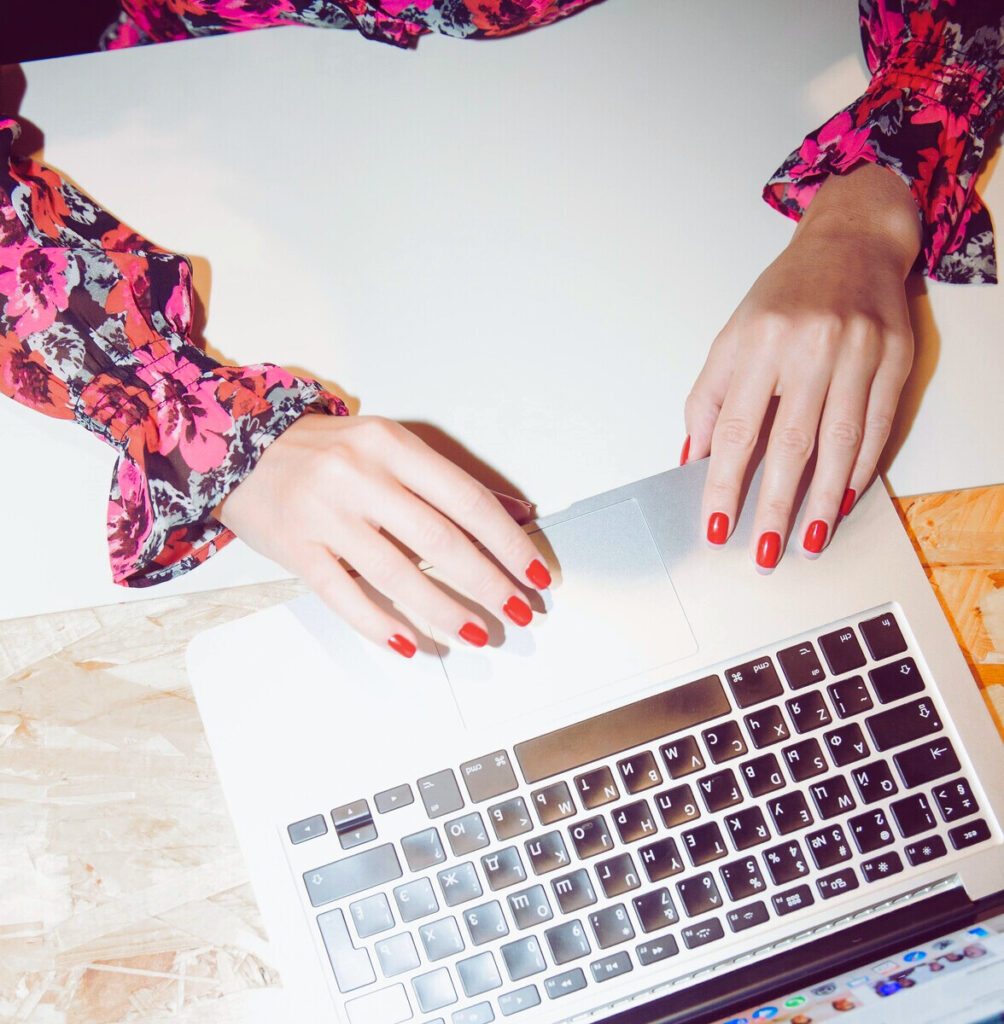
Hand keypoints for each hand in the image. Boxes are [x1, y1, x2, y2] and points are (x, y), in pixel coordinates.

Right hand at [217, 414, 550, 656]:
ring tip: (478, 634)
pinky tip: (411, 644)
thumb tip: (517, 514)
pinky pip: (343, 596)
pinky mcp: (296, 550)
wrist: (239, 450)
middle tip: (517, 611)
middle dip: (487, 582)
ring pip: (396, 574)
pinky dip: (380, 625)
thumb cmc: (326, 451)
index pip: (466, 500)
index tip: (535, 573)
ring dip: (444, 611)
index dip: (508, 542)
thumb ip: (450, 481)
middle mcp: (359, 477)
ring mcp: (325, 515)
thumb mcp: (390, 446)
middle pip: (438, 539)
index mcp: (391, 446)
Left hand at [683, 163, 921, 568]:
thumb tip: (694, 461)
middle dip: (774, 505)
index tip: (716, 526)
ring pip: (840, 442)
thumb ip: (709, 399)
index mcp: (758, 340)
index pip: (736, 428)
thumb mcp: (732, 337)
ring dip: (823, 501)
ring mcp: (858, 350)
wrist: (850, 241)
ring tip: (809, 541)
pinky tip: (844, 500)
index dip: (723, 483)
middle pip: (789, 443)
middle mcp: (809, 345)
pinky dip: (860, 469)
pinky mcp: (896, 357)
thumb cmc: (784, 296)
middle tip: (764, 552)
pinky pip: (878, 426)